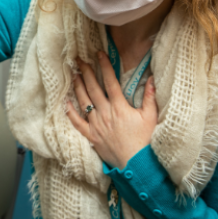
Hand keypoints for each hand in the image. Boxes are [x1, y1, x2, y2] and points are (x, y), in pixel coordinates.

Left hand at [66, 52, 157, 169]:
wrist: (136, 165)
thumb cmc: (145, 141)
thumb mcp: (151, 117)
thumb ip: (150, 97)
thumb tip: (152, 78)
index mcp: (119, 106)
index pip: (110, 81)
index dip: (104, 65)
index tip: (99, 53)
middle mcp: (105, 113)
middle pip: (93, 88)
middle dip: (86, 71)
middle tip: (79, 60)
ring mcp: (96, 124)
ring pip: (83, 101)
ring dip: (78, 86)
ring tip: (73, 74)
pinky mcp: (91, 136)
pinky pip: (77, 122)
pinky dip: (70, 111)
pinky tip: (65, 101)